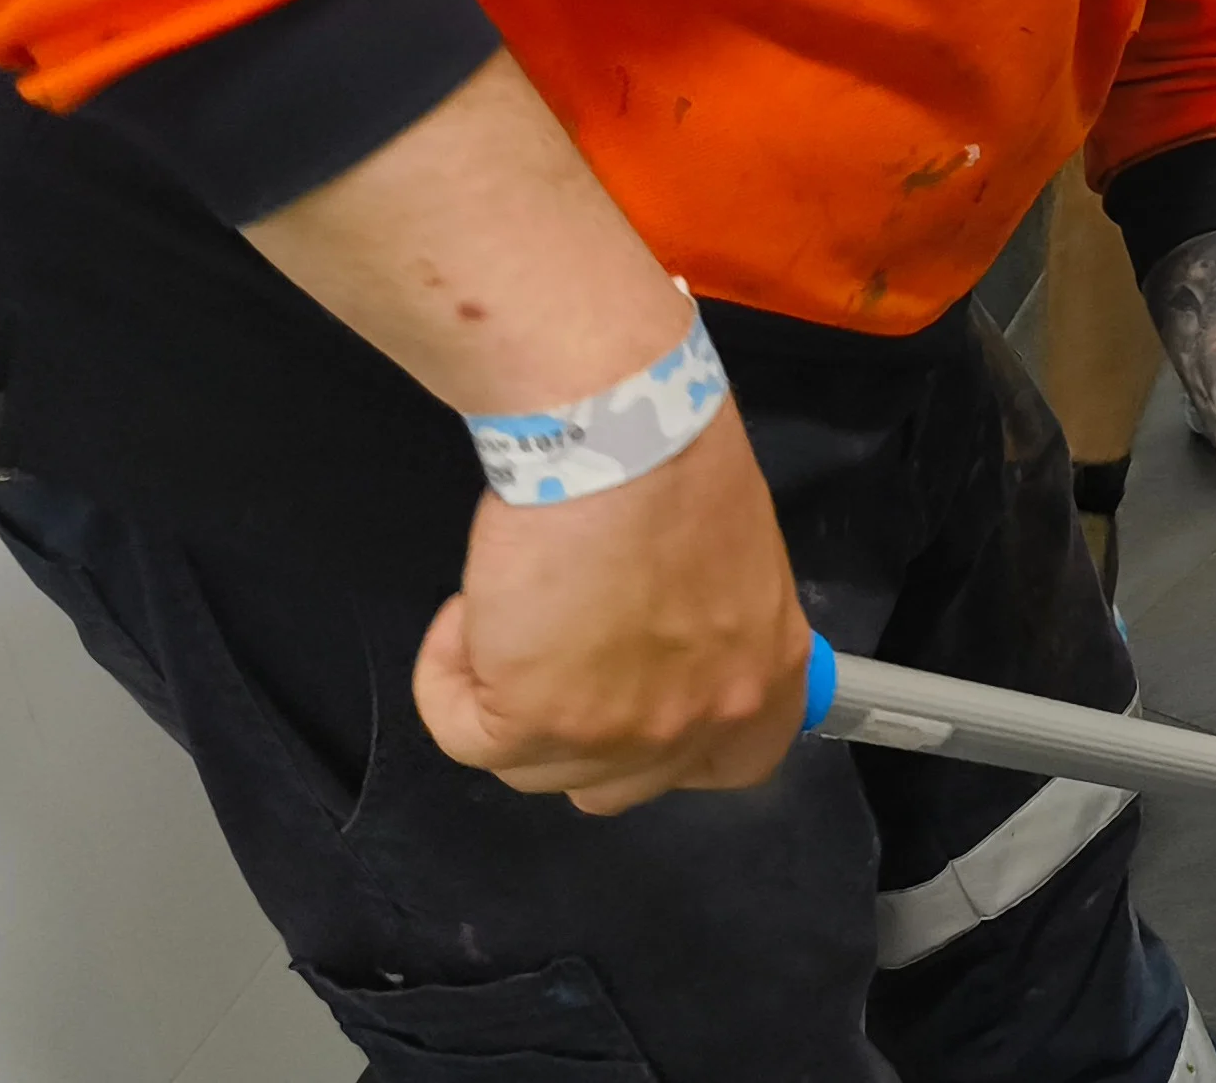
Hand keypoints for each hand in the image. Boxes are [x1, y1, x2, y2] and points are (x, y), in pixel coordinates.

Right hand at [413, 401, 812, 815]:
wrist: (623, 430)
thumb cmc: (675, 466)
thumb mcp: (728, 567)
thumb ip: (704, 635)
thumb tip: (655, 652)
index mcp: (767, 681)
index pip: (732, 769)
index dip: (671, 747)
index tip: (629, 702)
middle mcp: (706, 723)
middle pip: (614, 785)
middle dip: (572, 730)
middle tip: (549, 650)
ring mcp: (623, 733)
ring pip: (531, 767)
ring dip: (504, 697)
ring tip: (510, 607)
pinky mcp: (538, 721)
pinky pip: (463, 735)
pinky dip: (448, 680)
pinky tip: (472, 613)